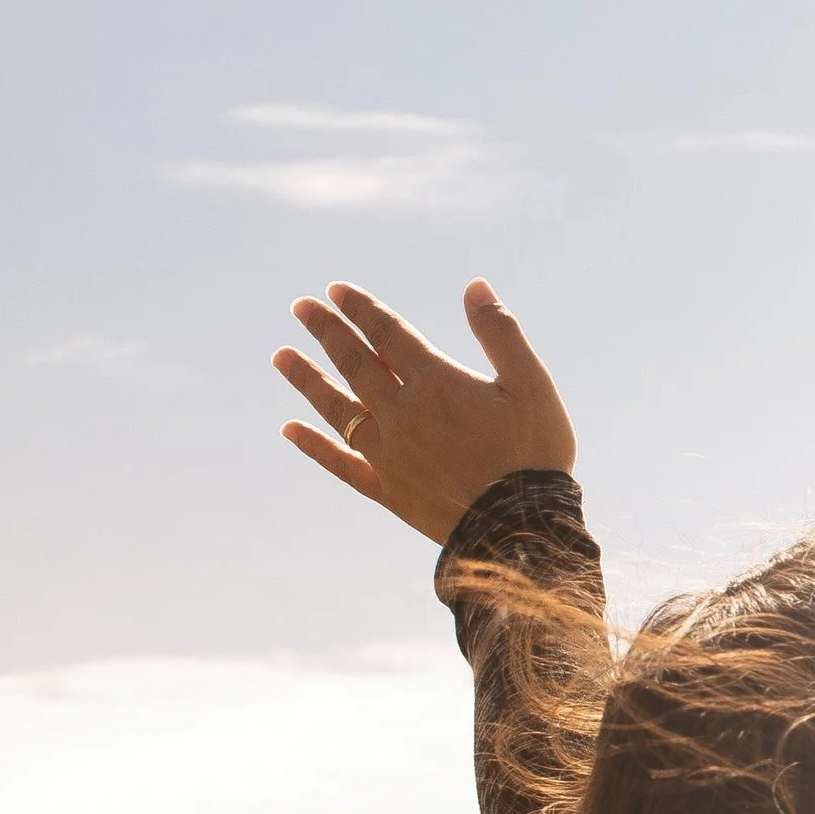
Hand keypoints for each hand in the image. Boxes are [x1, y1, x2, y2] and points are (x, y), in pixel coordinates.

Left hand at [272, 278, 577, 544]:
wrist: (522, 527)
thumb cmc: (534, 453)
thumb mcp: (531, 384)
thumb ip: (500, 332)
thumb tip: (474, 286)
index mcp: (436, 383)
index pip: (388, 335)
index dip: (362, 310)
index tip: (335, 290)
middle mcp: (402, 413)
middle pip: (356, 364)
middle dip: (328, 332)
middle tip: (302, 307)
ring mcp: (389, 453)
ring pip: (338, 408)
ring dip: (309, 379)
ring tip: (281, 357)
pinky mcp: (388, 490)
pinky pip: (342, 464)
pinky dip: (315, 447)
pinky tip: (290, 430)